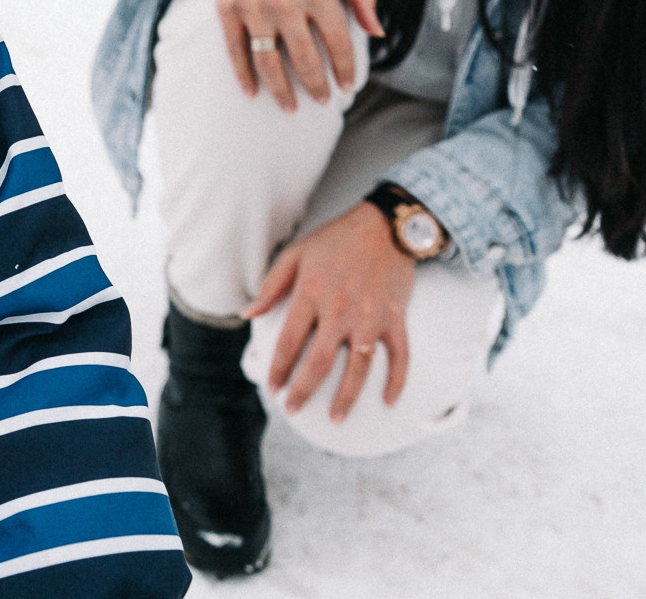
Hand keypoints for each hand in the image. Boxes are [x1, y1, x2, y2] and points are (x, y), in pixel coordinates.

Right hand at [189, 0, 381, 110]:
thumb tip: (377, 32)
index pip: (338, 41)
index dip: (346, 68)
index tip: (348, 86)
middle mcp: (286, 0)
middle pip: (305, 58)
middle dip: (317, 86)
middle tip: (323, 101)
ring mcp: (255, 7)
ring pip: (269, 61)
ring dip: (282, 91)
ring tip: (291, 107)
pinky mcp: (228, 9)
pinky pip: (236, 50)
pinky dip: (243, 75)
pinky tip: (252, 92)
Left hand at [243, 202, 414, 421]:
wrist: (385, 226)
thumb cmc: (336, 239)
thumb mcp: (295, 254)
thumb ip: (271, 286)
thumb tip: (246, 313)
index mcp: (311, 294)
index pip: (289, 342)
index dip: (278, 368)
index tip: (272, 388)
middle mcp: (339, 310)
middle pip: (319, 362)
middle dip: (303, 391)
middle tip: (293, 410)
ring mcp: (370, 317)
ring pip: (358, 369)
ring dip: (346, 398)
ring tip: (335, 418)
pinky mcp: (396, 319)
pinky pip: (399, 357)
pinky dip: (396, 381)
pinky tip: (388, 402)